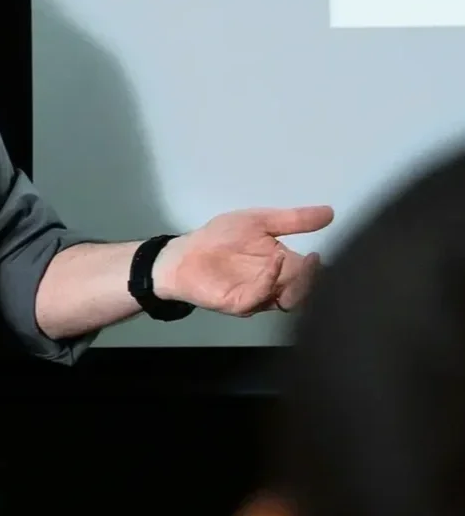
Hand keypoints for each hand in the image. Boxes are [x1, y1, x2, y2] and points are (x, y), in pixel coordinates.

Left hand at [153, 206, 333, 315]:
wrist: (184, 254)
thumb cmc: (220, 237)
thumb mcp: (259, 221)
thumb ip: (293, 220)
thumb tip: (330, 212)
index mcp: (283, 266)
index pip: (311, 272)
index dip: (320, 267)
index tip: (323, 253)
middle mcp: (276, 285)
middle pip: (306, 289)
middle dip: (313, 278)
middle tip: (315, 262)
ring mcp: (260, 297)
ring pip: (290, 300)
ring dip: (299, 283)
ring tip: (301, 264)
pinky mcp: (241, 303)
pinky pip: (262, 296)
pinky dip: (272, 279)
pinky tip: (275, 261)